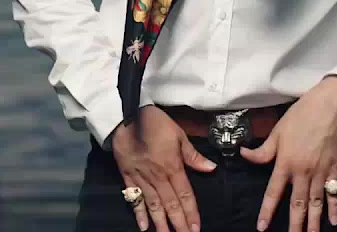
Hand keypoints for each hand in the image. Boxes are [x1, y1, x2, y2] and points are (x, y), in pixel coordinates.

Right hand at [111, 106, 216, 231]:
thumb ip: (193, 155)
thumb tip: (211, 168)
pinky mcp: (128, 177)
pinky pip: (134, 198)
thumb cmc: (154, 123)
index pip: (185, 195)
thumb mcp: (178, 134)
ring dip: (161, 223)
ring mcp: (142, 179)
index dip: (191, 213)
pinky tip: (143, 227)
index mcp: (172, 167)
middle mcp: (158, 177)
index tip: (196, 228)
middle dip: (178, 224)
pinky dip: (138, 213)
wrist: (126, 116)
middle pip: (170, 205)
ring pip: (153, 205)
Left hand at [240, 77, 336, 231]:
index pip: (274, 193)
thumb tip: (243, 155)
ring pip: (316, 204)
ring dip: (313, 223)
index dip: (267, 211)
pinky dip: (334, 208)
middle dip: (294, 225)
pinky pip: (334, 193)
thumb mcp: (277, 131)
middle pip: (297, 204)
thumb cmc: (301, 116)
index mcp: (286, 163)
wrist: (330, 107)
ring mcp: (321, 173)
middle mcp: (303, 173)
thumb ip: (263, 150)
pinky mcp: (335, 170)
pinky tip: (334, 222)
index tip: (262, 228)